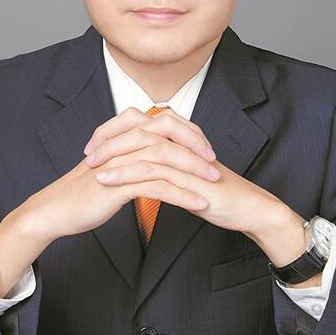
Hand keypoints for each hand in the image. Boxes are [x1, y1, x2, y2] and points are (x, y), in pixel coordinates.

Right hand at [19, 107, 218, 243]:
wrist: (53, 211)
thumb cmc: (81, 194)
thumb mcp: (109, 171)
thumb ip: (128, 159)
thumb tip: (150, 159)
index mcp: (121, 137)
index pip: (161, 123)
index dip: (186, 132)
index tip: (204, 147)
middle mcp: (121, 144)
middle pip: (167, 133)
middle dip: (194, 146)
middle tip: (214, 161)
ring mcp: (120, 163)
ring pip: (165, 158)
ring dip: (193, 171)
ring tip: (214, 182)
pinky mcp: (118, 185)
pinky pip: (158, 187)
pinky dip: (182, 195)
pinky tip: (198, 204)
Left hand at [83, 106, 287, 237]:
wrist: (247, 208)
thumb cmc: (218, 194)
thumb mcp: (187, 178)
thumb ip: (167, 169)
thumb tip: (143, 170)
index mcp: (179, 140)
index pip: (142, 125)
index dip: (116, 133)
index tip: (95, 147)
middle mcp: (182, 143)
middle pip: (139, 131)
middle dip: (109, 141)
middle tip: (88, 154)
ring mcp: (186, 158)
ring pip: (143, 149)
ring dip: (114, 158)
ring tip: (92, 168)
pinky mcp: (189, 177)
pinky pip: (153, 171)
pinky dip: (127, 175)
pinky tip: (109, 182)